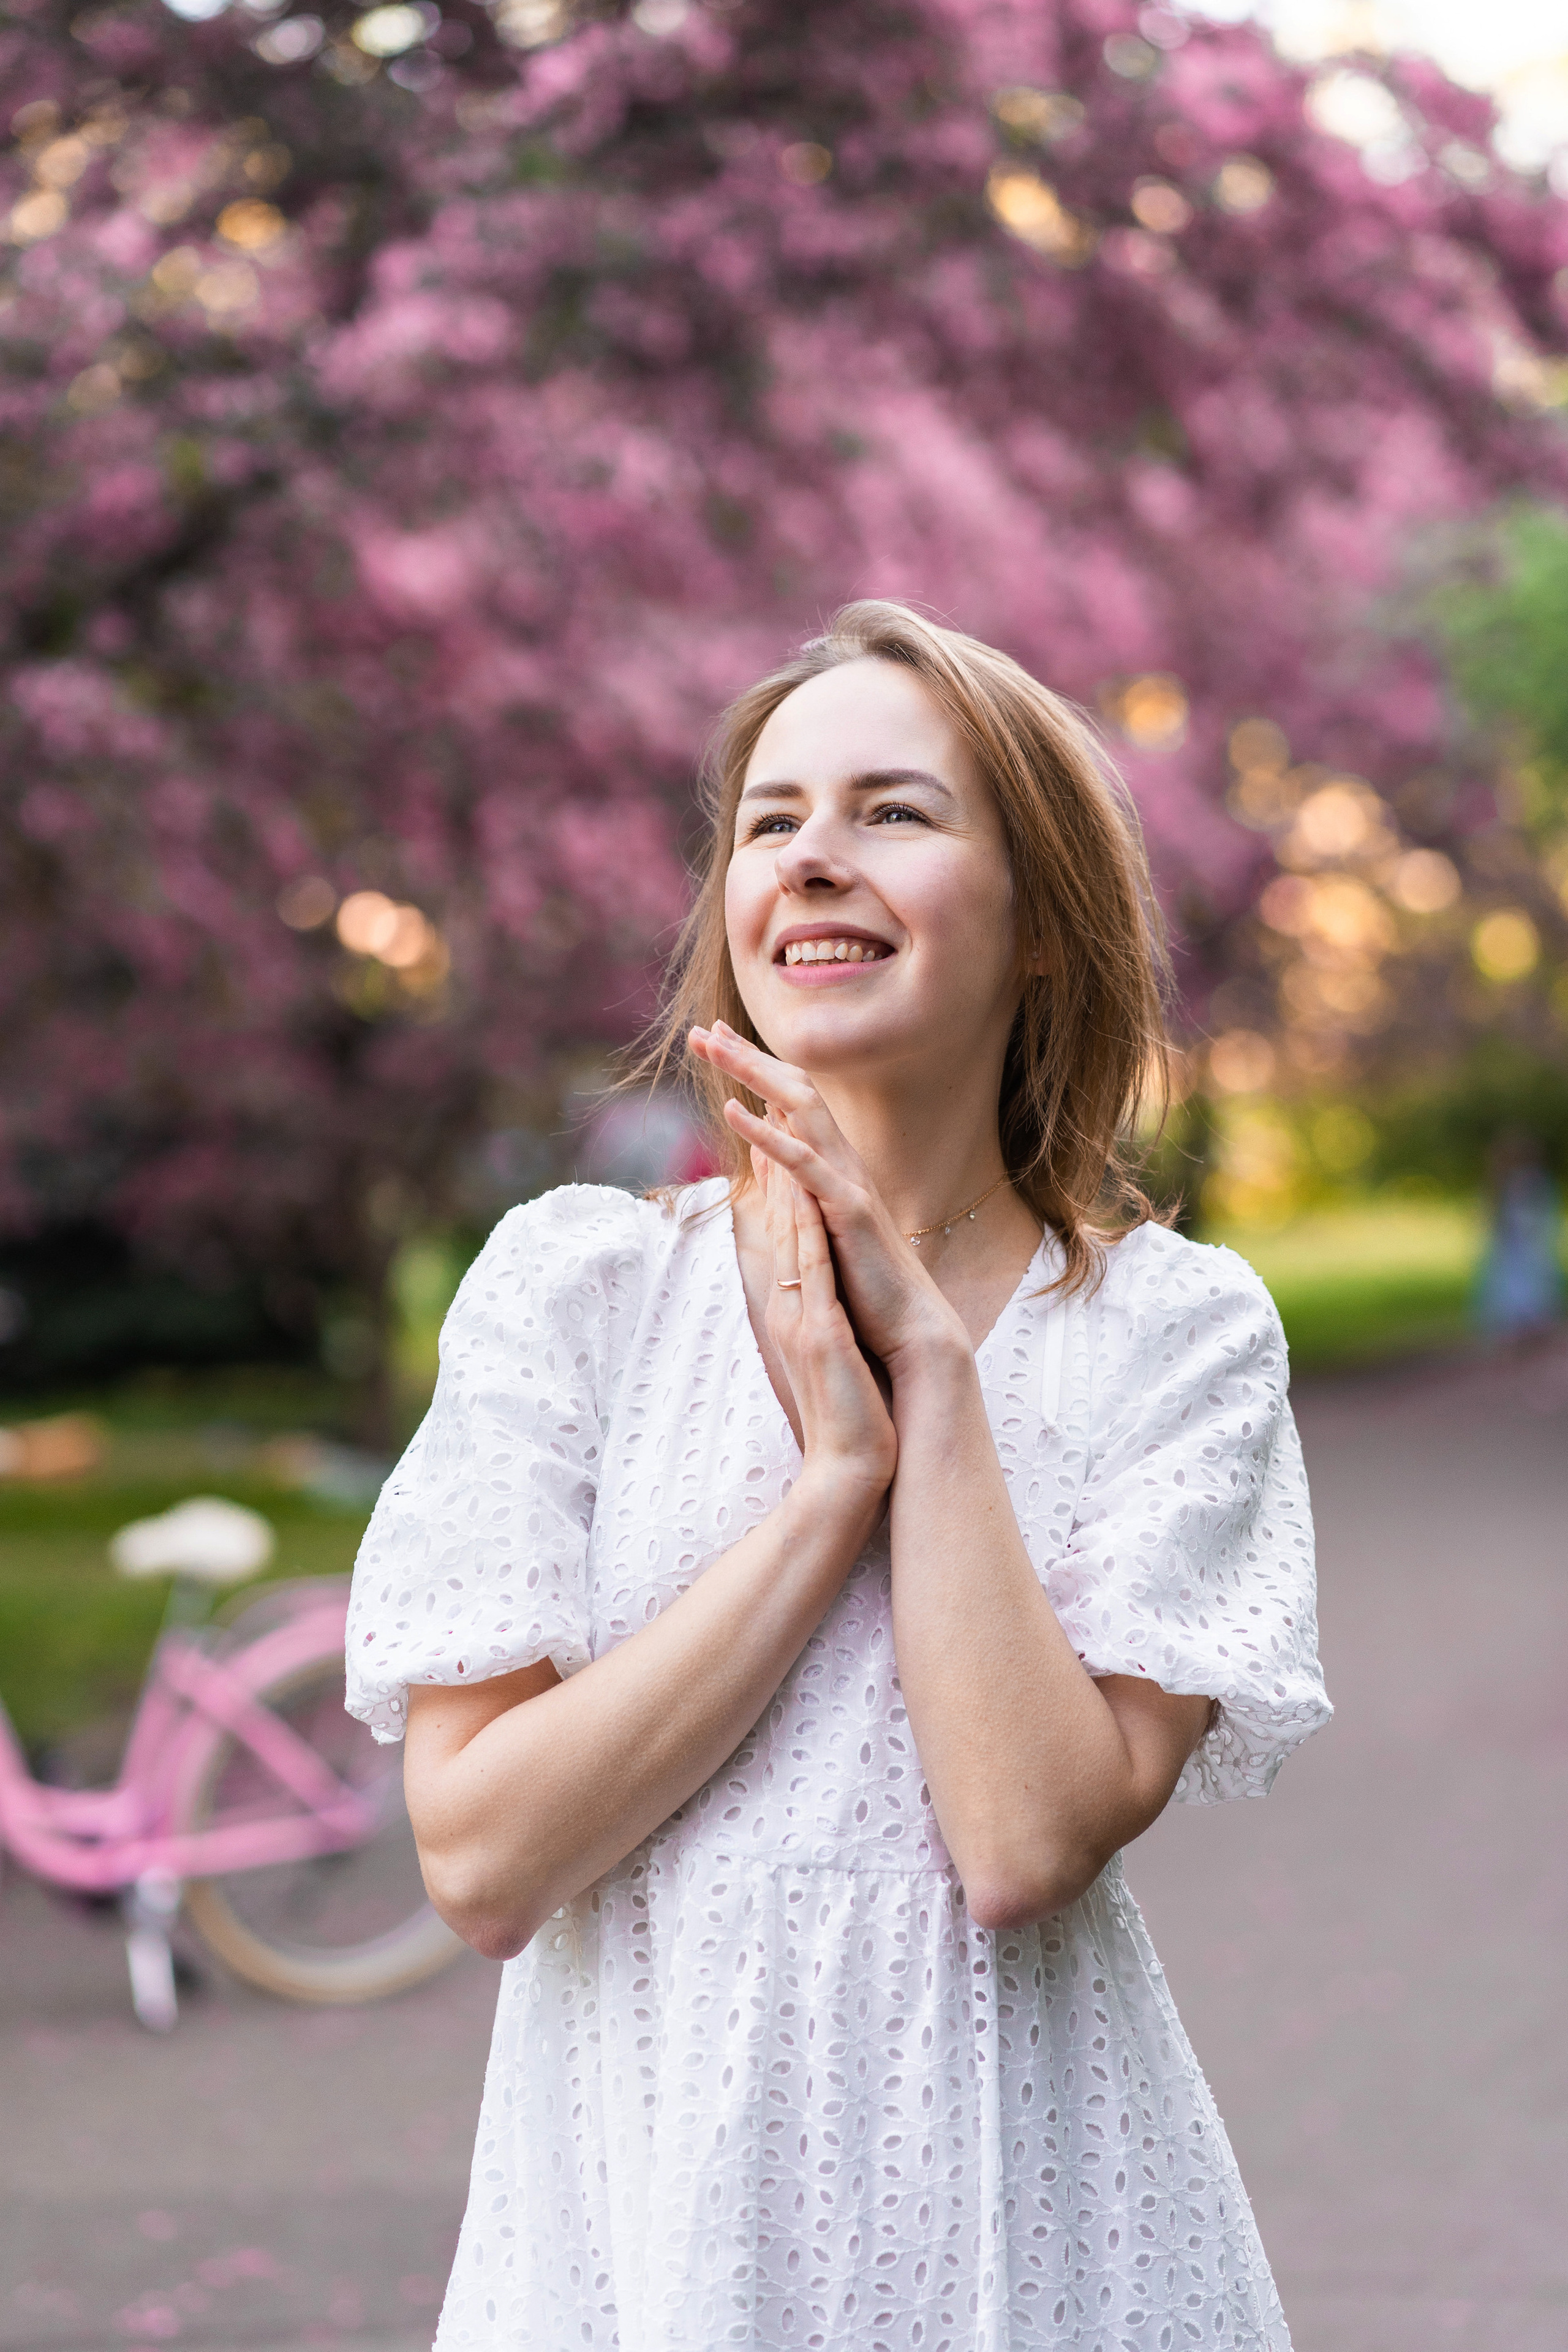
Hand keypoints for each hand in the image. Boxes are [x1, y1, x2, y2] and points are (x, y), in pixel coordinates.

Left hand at [690, 1022, 966, 1372]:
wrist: (907, 1331)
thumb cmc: (866, 1290)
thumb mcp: (818, 1230)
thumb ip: (794, 1189)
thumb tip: (768, 1157)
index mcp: (833, 1168)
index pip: (790, 1103)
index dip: (754, 1069)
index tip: (716, 1041)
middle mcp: (842, 1163)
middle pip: (793, 1091)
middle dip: (747, 1058)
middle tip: (702, 1030)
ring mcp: (847, 1182)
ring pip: (800, 1109)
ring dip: (752, 1073)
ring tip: (710, 1047)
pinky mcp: (848, 1209)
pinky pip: (804, 1162)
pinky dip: (767, 1133)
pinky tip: (734, 1109)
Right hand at [752, 1146, 897, 1495]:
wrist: (847, 1467)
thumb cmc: (841, 1417)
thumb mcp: (824, 1355)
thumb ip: (814, 1322)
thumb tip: (814, 1297)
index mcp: (792, 1311)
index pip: (784, 1239)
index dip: (778, 1187)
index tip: (772, 1140)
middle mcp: (789, 1308)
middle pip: (779, 1228)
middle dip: (772, 1170)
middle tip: (761, 1113)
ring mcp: (801, 1319)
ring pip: (790, 1241)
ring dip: (783, 1187)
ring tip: (777, 1134)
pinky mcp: (820, 1333)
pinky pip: (813, 1273)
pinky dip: (807, 1232)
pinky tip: (807, 1198)